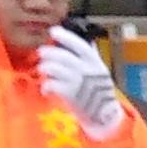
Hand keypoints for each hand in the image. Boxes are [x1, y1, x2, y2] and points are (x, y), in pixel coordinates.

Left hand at [38, 26, 128, 140]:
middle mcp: (87, 71)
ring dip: (45, 68)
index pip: (80, 46)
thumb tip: (90, 41)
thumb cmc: (100, 92)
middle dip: (49, 53)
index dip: (66, 37)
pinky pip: (52, 85)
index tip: (53, 31)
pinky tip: (46, 88)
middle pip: (63, 57)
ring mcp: (79, 83)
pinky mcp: (71, 96)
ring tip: (43, 69)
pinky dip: (46, 86)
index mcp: (95, 63)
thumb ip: (93, 57)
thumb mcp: (100, 72)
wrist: (104, 115)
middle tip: (42, 53)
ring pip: (55, 69)